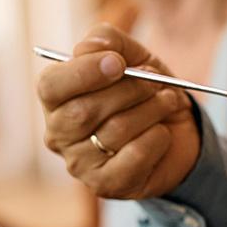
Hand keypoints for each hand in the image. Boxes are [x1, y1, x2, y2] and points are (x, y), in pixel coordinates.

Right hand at [37, 24, 199, 198]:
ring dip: (152, 110)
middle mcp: (58, 134)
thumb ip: (110, 41)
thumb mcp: (132, 56)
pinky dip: (157, 138)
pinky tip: (163, 132)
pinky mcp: (106, 186)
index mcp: (56, 98)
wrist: (175, 131)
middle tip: (155, 82)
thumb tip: (91, 46)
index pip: (51, 86)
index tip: (118, 62)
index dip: (83, 72)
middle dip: (128, 91)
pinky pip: (135, 156)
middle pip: (84, 111)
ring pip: (114, 131)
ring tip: (169, 101)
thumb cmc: (143, 91)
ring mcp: (79, 164)